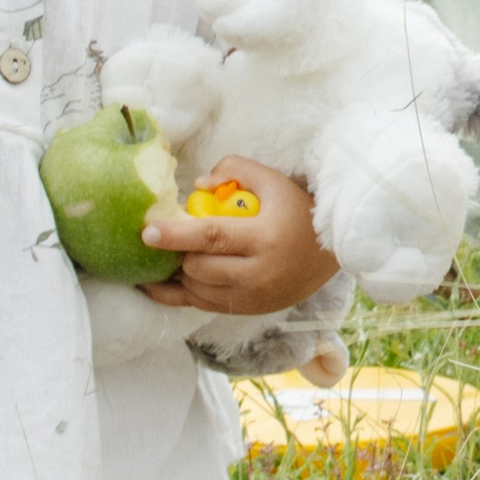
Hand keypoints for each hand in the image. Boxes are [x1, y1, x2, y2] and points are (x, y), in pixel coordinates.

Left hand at [140, 158, 338, 315]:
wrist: (332, 251)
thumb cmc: (297, 209)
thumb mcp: (271, 179)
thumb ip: (234, 169)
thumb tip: (198, 185)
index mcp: (264, 238)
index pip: (212, 238)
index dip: (176, 235)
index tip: (147, 232)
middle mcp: (259, 273)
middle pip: (199, 269)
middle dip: (178, 254)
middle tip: (166, 239)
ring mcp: (254, 298)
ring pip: (198, 292)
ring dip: (180, 273)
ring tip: (174, 255)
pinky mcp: (250, 310)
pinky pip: (205, 306)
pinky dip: (184, 293)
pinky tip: (165, 282)